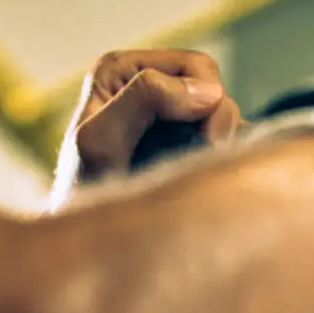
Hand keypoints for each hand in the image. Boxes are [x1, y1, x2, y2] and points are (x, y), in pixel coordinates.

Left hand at [57, 48, 244, 187]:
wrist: (88, 246)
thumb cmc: (85, 195)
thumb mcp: (103, 140)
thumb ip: (145, 98)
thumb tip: (208, 91)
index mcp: (121, 70)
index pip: (196, 67)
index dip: (207, 100)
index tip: (204, 143)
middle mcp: (145, 85)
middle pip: (214, 88)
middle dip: (218, 123)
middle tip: (206, 159)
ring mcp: (167, 117)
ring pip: (225, 116)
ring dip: (221, 144)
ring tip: (194, 173)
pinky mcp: (184, 144)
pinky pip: (228, 139)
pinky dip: (227, 157)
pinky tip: (206, 176)